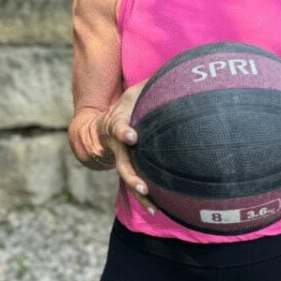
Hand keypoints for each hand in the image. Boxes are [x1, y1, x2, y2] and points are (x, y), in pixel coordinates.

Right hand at [99, 80, 155, 214]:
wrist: (102, 126)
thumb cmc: (129, 104)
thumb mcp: (135, 91)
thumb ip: (152, 83)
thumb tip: (178, 70)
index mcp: (118, 120)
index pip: (118, 125)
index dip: (123, 131)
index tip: (132, 136)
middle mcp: (116, 143)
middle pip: (121, 159)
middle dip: (130, 172)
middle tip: (142, 184)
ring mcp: (120, 157)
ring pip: (126, 176)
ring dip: (136, 189)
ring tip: (148, 200)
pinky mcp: (127, 168)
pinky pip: (133, 184)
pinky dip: (142, 197)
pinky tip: (155, 210)